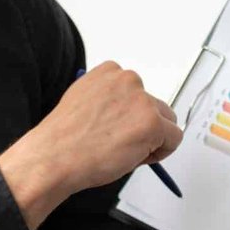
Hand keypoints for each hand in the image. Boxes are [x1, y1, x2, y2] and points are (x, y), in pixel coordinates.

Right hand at [38, 61, 182, 191]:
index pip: (136, 92)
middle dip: (144, 127)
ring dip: (153, 139)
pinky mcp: (152, 123)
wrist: (55, 157)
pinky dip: (162, 152)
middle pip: (155, 106)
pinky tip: (135, 157)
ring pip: (167, 122)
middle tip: (121, 145)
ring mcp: (142, 101)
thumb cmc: (63, 139)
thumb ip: (109, 102)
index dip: (129, 116)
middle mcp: (128, 80)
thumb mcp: (84, 102)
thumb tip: (128, 117)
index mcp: (109, 72)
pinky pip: (174, 138)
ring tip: (125, 152)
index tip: (116, 128)